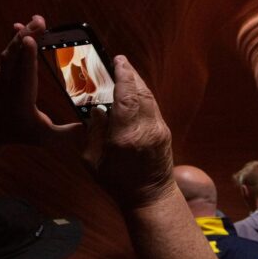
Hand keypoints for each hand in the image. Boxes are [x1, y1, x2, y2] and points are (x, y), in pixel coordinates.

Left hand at [0, 15, 82, 147]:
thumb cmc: (19, 131)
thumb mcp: (44, 138)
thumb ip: (66, 133)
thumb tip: (89, 127)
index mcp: (21, 98)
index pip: (24, 74)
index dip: (27, 56)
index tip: (30, 40)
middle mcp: (10, 83)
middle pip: (17, 55)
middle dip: (27, 36)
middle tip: (40, 21)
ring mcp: (4, 73)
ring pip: (12, 49)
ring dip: (24, 32)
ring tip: (37, 20)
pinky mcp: (4, 67)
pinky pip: (10, 49)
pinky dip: (17, 36)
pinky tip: (24, 25)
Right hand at [83, 55, 173, 208]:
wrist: (149, 198)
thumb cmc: (117, 182)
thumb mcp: (92, 160)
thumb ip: (93, 131)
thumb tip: (97, 109)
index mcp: (125, 135)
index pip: (126, 96)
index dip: (122, 74)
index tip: (117, 60)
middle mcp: (145, 128)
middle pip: (140, 91)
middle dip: (131, 73)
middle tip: (120, 62)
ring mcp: (158, 129)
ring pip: (149, 97)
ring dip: (138, 82)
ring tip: (126, 73)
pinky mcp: (164, 132)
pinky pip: (153, 106)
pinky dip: (143, 95)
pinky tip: (134, 93)